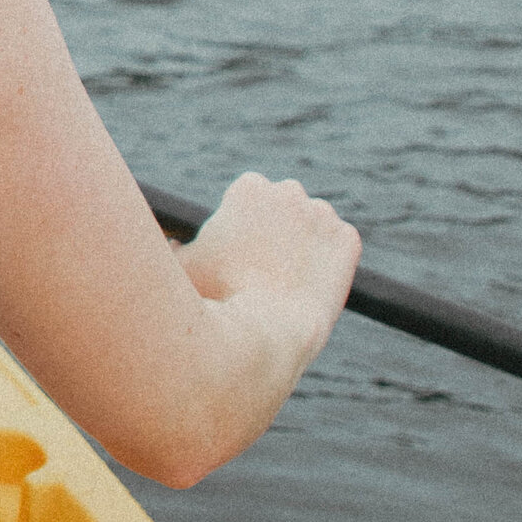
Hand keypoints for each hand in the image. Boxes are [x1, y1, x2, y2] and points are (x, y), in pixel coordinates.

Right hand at [181, 169, 358, 351]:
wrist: (268, 332)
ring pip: (313, 227)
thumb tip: (173, 243)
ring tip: (288, 282)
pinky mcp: (348, 241)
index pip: (249, 196)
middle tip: (263, 267)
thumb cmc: (216, 299)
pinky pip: (339, 248)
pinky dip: (330, 264)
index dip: (242, 224)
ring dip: (304, 245)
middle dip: (276, 229)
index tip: (239, 249)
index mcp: (249, 188)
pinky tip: (312, 286)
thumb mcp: (182, 267)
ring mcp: (323, 215)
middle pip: (283, 206)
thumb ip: (176, 247)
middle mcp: (290, 191)